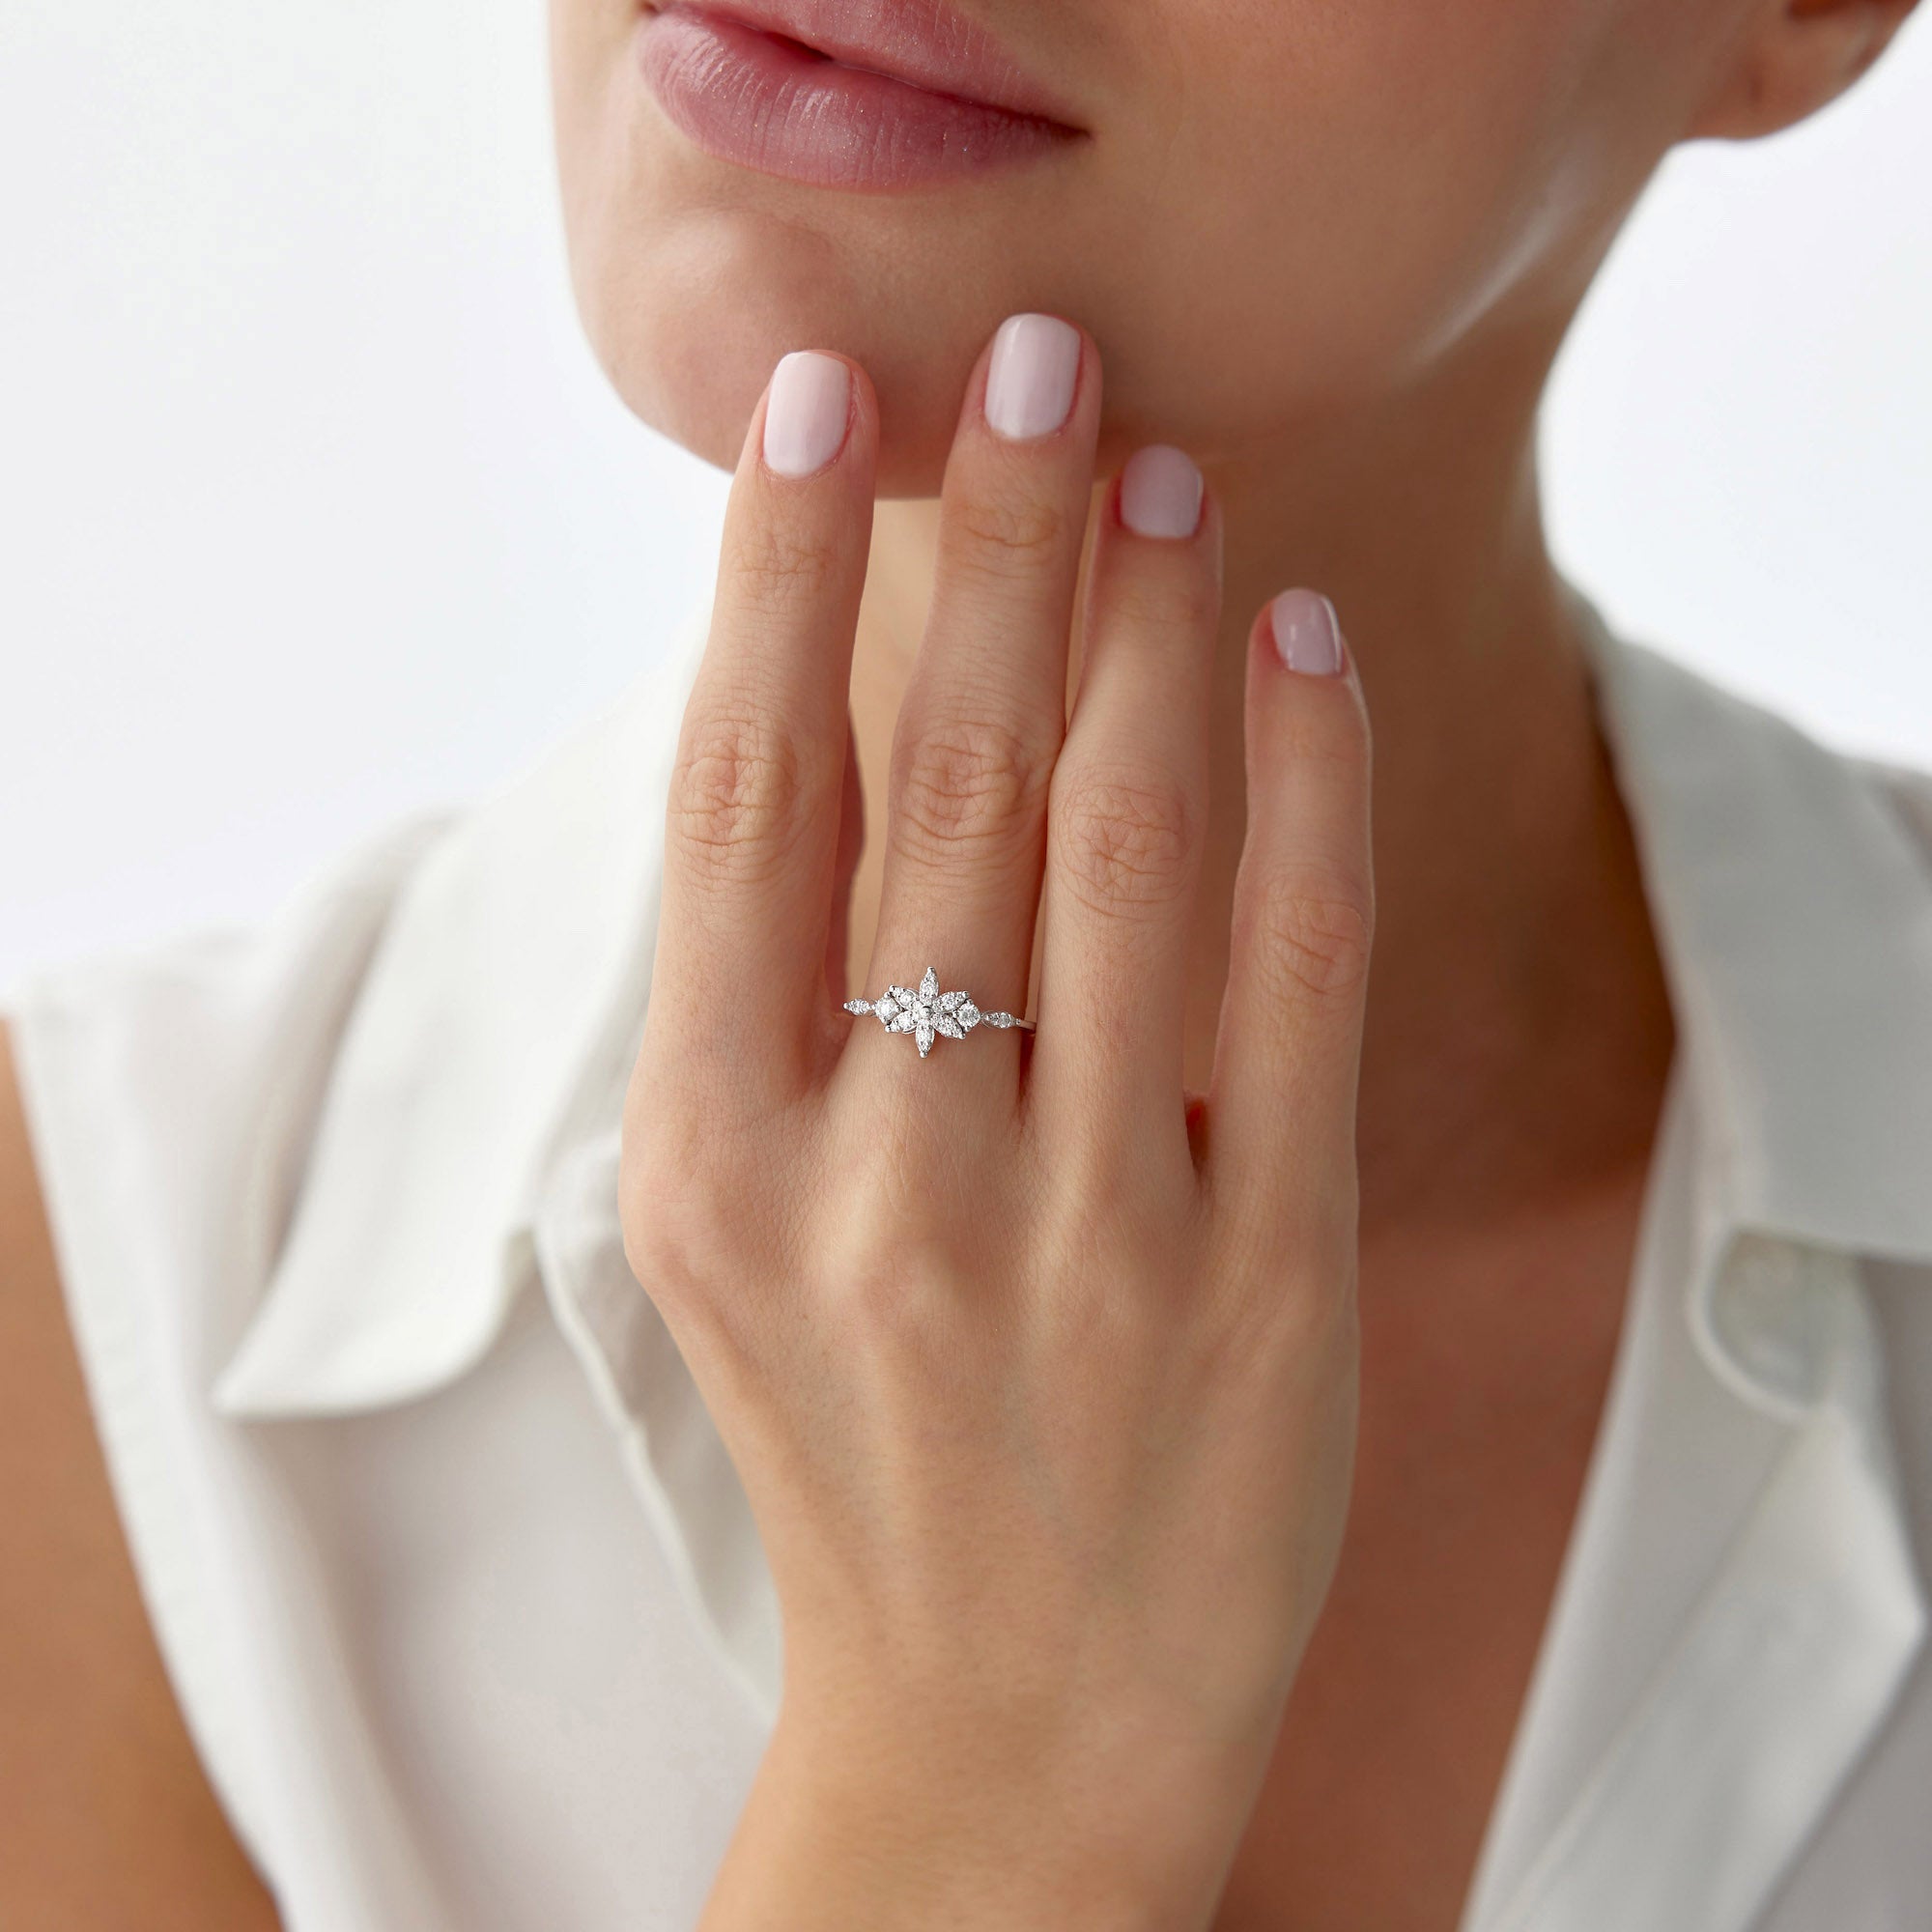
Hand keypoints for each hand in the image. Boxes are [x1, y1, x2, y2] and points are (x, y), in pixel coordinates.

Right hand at [622, 314, 1373, 1930]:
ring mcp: (1082, 1238)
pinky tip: (1296, 644)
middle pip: (936, 781)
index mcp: (711, 1161)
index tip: (824, 401)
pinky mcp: (1261, 1279)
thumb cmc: (859, 1444)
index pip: (741, 799)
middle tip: (1035, 358)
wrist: (997, 1731)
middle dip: (992, 537)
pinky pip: (1295, 974)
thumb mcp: (741, 1230)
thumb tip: (833, 696)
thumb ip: (767, 994)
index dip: (780, 574)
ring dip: (1149, 625)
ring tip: (1165, 473)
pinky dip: (1306, 781)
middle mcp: (881, 1186)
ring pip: (1124, 845)